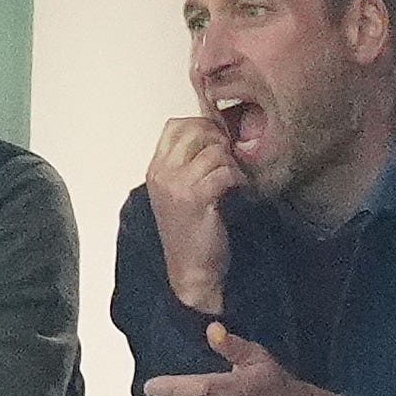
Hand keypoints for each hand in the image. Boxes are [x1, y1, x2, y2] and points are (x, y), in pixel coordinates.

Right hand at [144, 116, 245, 312]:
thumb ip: (188, 165)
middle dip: (220, 142)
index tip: (218, 143)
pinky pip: (225, 171)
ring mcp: (176, 185)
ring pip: (215, 150)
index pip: (175, 125)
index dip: (202, 126)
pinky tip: (240, 190)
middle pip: (196, 130)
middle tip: (231, 160)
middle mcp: (162, 173)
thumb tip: (216, 136)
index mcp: (156, 170)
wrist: (191, 271)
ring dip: (232, 163)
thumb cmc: (191, 235)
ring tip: (235, 180)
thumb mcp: (179, 194)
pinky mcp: (195, 198)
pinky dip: (238, 178)